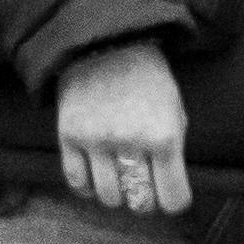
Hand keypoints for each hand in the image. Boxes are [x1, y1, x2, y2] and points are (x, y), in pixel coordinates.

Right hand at [55, 39, 189, 214]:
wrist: (105, 41)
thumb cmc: (147, 77)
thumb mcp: (174, 108)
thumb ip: (172, 147)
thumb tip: (165, 185)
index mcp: (165, 136)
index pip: (174, 198)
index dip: (173, 200)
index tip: (170, 195)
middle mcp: (131, 143)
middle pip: (140, 202)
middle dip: (145, 200)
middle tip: (144, 189)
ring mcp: (97, 141)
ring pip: (108, 197)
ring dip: (116, 193)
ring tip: (119, 177)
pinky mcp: (69, 136)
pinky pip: (77, 182)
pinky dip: (88, 186)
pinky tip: (96, 174)